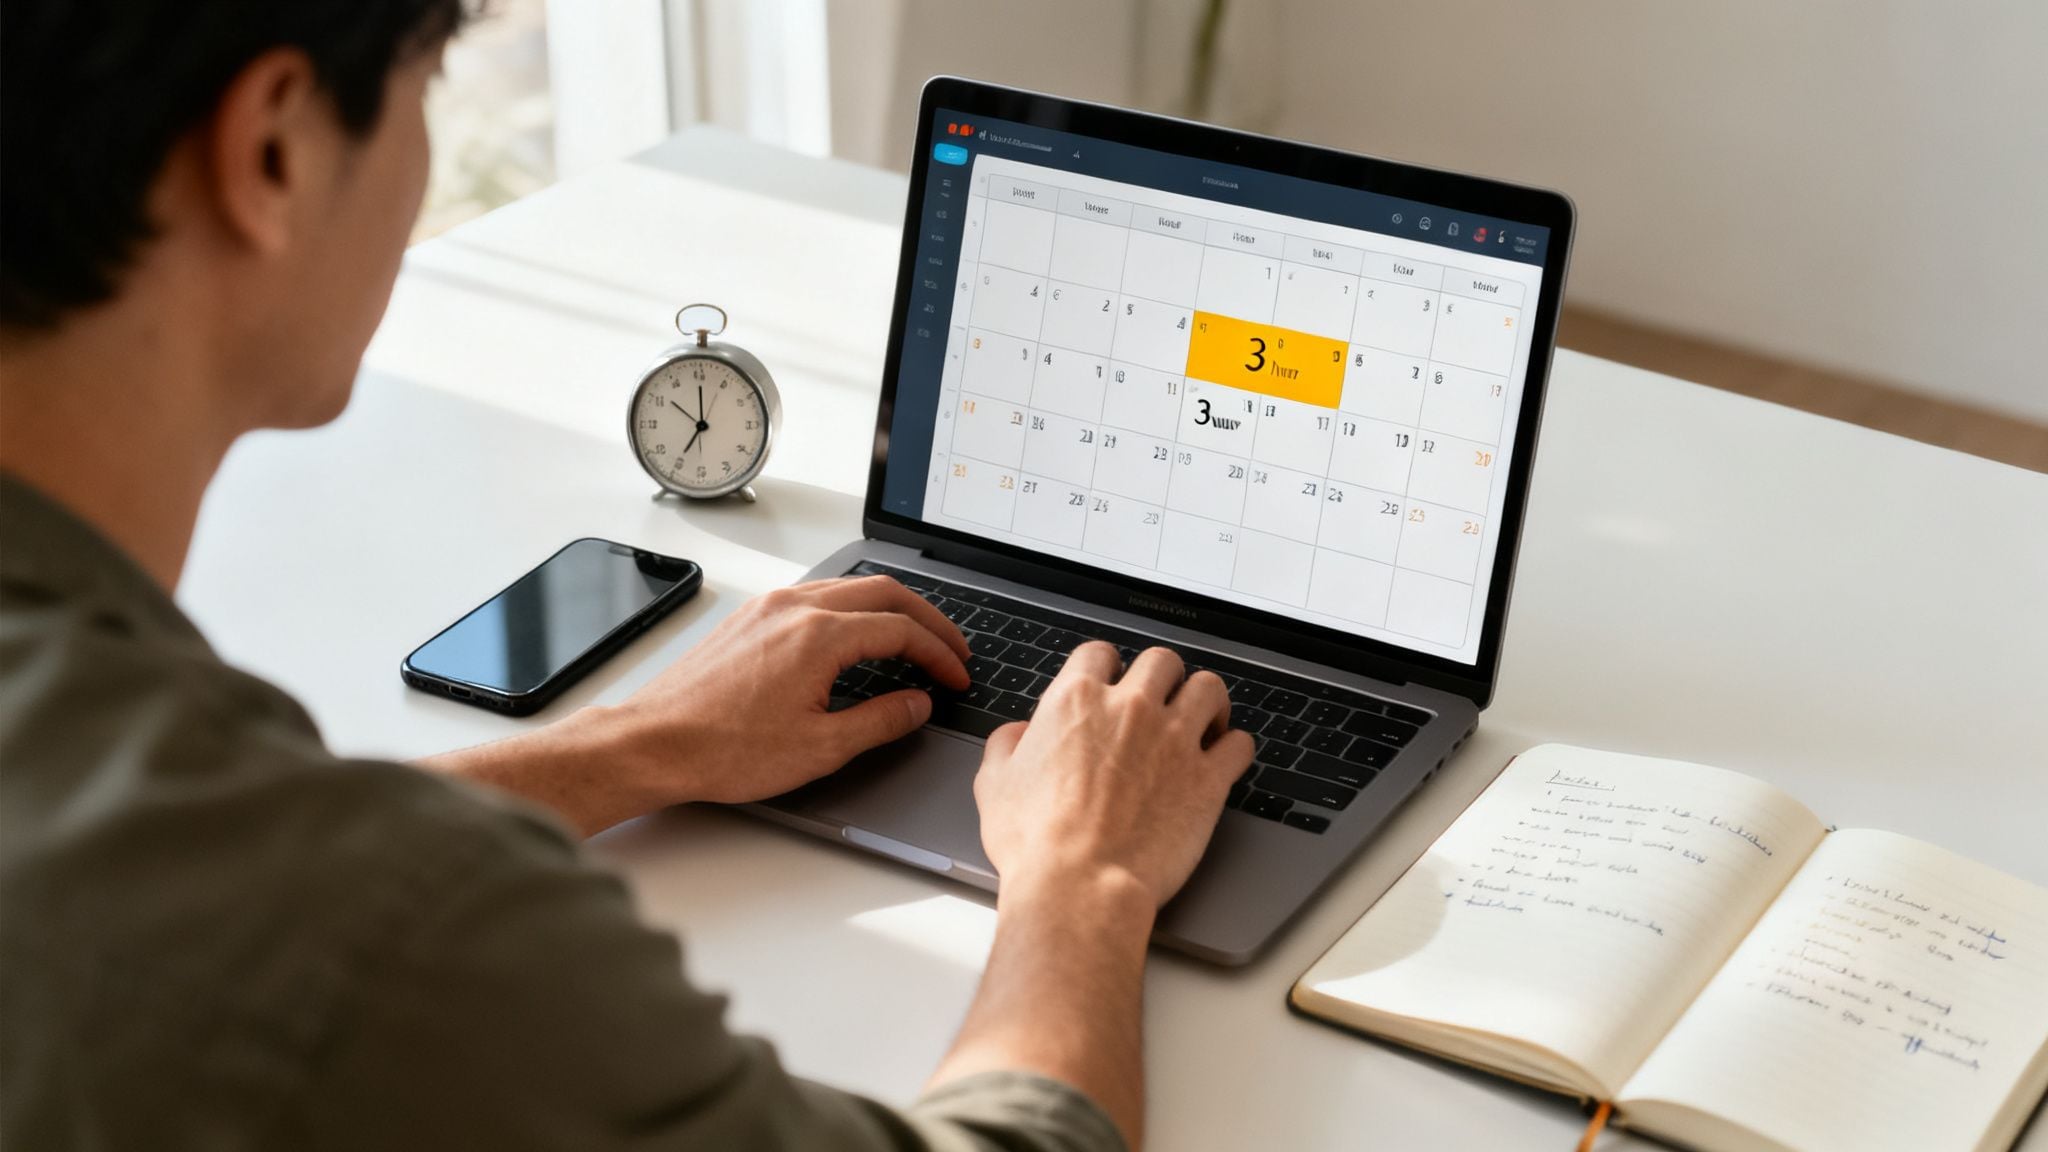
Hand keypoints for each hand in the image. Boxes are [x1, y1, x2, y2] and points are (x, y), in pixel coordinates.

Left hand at [612, 575, 971, 805]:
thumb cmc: (723, 749)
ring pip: (849, 587)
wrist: (654, 743)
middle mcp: (794, 607)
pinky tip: (857, 637)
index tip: (956, 676)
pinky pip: (817, 595)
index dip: (939, 654)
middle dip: (927, 620)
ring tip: (912, 640)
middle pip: (884, 592)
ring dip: (890, 609)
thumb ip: (880, 721)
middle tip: (950, 650)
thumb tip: (916, 705)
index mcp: (818, 636)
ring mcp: (769, 607)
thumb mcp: (820, 748)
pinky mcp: (750, 617)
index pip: (901, 630)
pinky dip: (852, 609)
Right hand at [972, 644, 1252, 907]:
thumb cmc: (1036, 843)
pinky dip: (1234, 747)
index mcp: (1077, 701)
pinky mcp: (1208, 778)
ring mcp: (1174, 739)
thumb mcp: (995, 785)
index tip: (1111, 684)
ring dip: (1205, 701)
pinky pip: (1239, 744)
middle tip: (1160, 702)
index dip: (1106, 668)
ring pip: (1209, 688)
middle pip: (1162, 661)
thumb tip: (1017, 734)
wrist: (1080, 884)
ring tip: (1201, 720)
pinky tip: (1223, 759)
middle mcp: (1131, 709)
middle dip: (1162, 678)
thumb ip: (1006, 746)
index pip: (1099, 654)